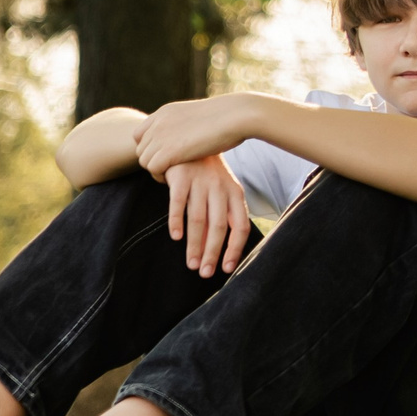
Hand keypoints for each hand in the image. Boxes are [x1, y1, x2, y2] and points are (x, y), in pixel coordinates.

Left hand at [135, 94, 264, 177]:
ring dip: (157, 169)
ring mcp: (161, 136)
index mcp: (165, 111)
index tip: (167, 155)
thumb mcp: (199, 116)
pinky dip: (160, 176)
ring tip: (173, 174)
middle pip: (141, 148)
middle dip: (154, 160)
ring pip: (145, 160)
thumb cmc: (228, 117)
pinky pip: (152, 169)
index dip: (151, 147)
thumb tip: (191, 132)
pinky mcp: (167, 151)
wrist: (236, 116)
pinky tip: (175, 178)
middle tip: (171, 168)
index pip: (141, 133)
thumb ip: (187, 124)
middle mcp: (158, 122)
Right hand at [164, 155, 251, 277]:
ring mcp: (201, 182)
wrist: (189, 142)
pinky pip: (178, 203)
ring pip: (199, 219)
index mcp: (235, 193)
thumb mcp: (220, 192)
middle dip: (212, 253)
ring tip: (191, 264)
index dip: (234, 248)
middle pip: (219, 227)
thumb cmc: (207, 175)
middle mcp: (220, 188)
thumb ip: (219, 217)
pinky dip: (177, 221)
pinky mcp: (181, 177)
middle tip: (205, 273)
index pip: (240, 225)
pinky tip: (175, 237)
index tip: (226, 268)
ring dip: (195, 245)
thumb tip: (214, 251)